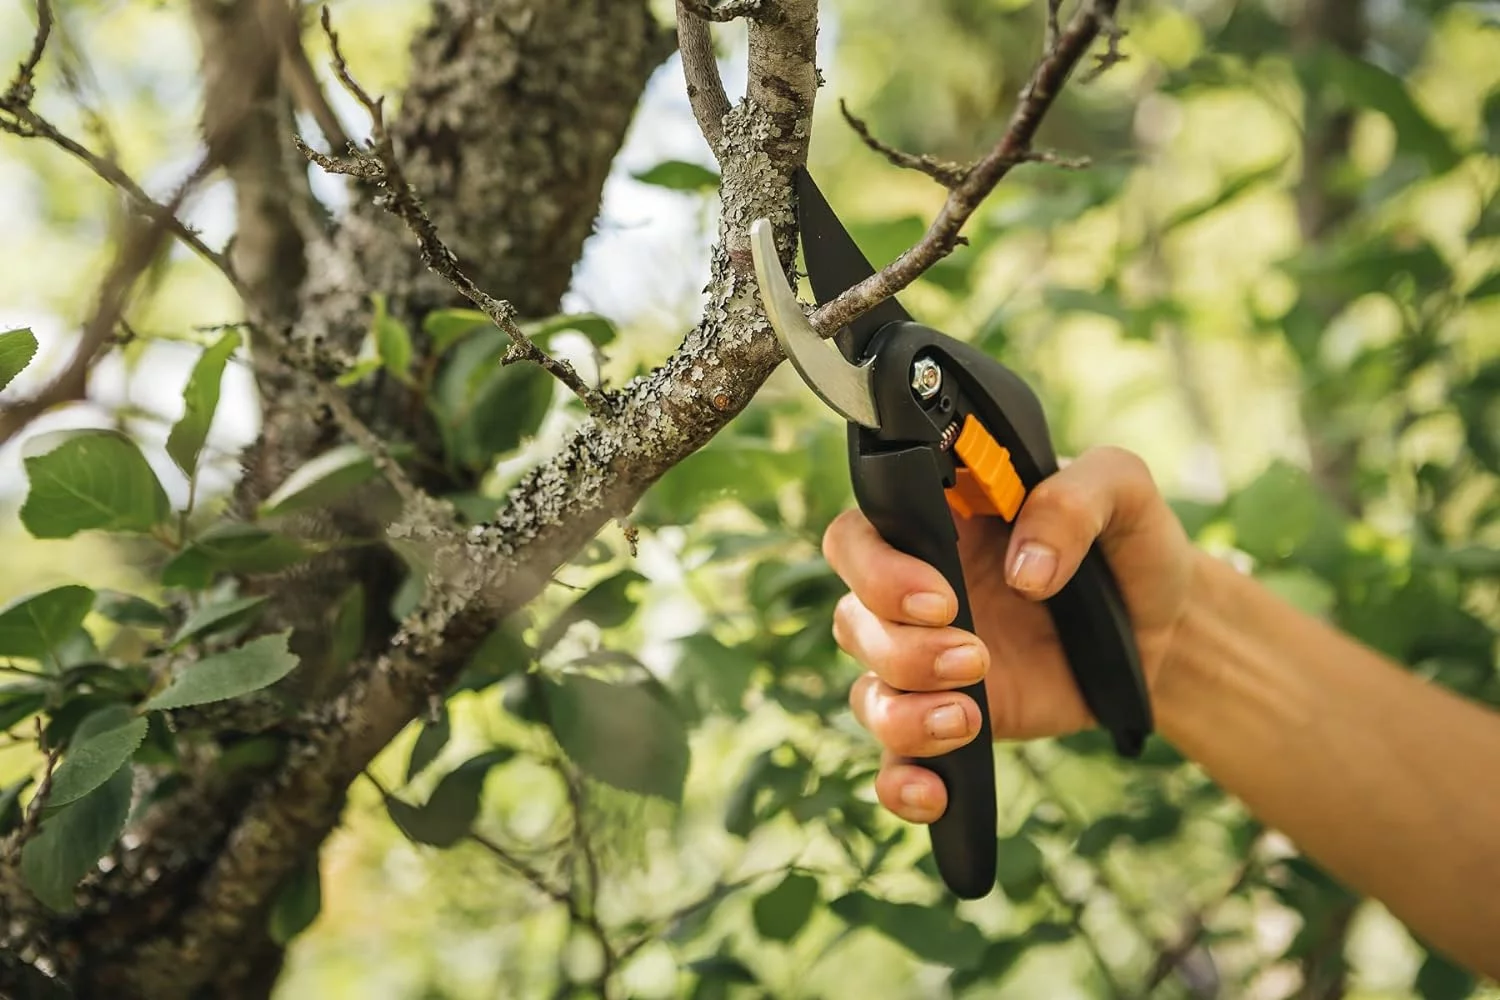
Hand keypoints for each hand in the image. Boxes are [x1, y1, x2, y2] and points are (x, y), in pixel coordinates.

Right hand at [823, 446, 1196, 823]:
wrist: (1164, 628)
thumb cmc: (1127, 543)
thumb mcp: (1120, 489)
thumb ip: (1073, 502)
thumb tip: (1026, 572)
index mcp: (934, 525)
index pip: (855, 538)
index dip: (876, 569)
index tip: (941, 596)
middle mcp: (913, 593)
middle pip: (852, 622)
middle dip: (902, 648)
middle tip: (976, 657)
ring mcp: (927, 663)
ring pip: (868, 695)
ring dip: (904, 714)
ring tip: (969, 717)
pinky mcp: (951, 722)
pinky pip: (898, 763)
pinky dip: (901, 785)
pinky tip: (935, 794)